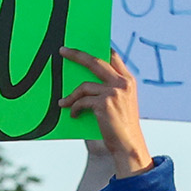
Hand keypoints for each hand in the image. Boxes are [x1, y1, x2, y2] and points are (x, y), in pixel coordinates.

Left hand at [58, 48, 151, 172]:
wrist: (127, 144)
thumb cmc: (120, 126)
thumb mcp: (119, 103)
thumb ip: (108, 89)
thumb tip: (84, 82)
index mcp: (128, 81)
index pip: (113, 57)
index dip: (99, 49)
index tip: (85, 45)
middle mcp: (123, 83)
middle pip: (95, 62)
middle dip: (77, 55)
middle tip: (63, 50)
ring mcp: (114, 92)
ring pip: (84, 86)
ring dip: (71, 96)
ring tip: (63, 103)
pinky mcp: (105, 103)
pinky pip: (82, 101)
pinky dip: (74, 108)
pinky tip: (72, 115)